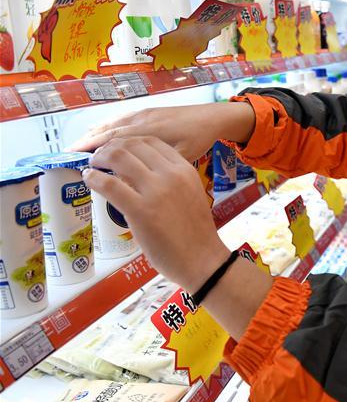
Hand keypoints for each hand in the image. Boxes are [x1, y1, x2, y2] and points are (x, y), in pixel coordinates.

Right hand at [69, 102, 255, 161]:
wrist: (214, 117)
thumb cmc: (199, 139)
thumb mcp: (181, 157)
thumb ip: (158, 165)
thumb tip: (135, 178)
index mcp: (148, 131)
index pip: (113, 140)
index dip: (93, 149)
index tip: (75, 158)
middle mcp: (142, 119)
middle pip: (108, 130)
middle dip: (88, 141)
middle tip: (70, 153)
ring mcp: (144, 113)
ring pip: (113, 122)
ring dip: (96, 132)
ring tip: (80, 144)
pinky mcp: (149, 111)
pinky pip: (122, 118)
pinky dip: (108, 125)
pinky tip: (103, 132)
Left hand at [83, 136, 230, 292]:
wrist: (202, 260)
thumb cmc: (195, 233)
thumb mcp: (189, 194)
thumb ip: (169, 180)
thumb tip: (135, 174)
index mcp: (184, 170)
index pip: (151, 142)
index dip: (127, 142)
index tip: (116, 150)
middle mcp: (171, 175)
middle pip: (132, 145)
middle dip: (110, 147)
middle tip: (100, 158)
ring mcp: (156, 191)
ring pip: (118, 158)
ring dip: (99, 159)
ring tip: (92, 167)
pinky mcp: (140, 210)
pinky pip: (109, 185)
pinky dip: (94, 179)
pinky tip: (89, 180)